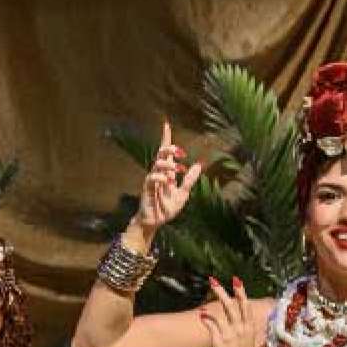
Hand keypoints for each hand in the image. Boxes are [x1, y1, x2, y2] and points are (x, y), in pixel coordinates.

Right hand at [130, 121, 203, 241]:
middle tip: (182, 153)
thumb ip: (190, 180)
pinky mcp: (148, 189)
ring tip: (180, 169)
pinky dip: (162, 178)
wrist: (155, 222)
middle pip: (161, 154)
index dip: (166, 138)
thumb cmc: (166, 208)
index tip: (166, 125)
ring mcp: (152, 180)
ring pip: (157, 164)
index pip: (165, 152)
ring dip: (169, 164)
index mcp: (167, 173)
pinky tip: (170, 182)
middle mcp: (158, 174)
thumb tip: (199, 165)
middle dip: (170, 149)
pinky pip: (152, 178)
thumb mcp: (183, 193)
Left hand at [200, 276, 265, 346]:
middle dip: (224, 291)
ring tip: (209, 289)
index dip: (241, 293)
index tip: (236, 281)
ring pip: (223, 310)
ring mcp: (231, 334)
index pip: (246, 307)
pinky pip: (213, 325)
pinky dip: (207, 318)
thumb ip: (246, 336)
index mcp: (249, 329)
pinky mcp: (221, 341)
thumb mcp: (249, 346)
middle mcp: (241, 328)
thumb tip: (244, 331)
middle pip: (233, 305)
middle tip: (213, 280)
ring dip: (217, 298)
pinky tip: (201, 314)